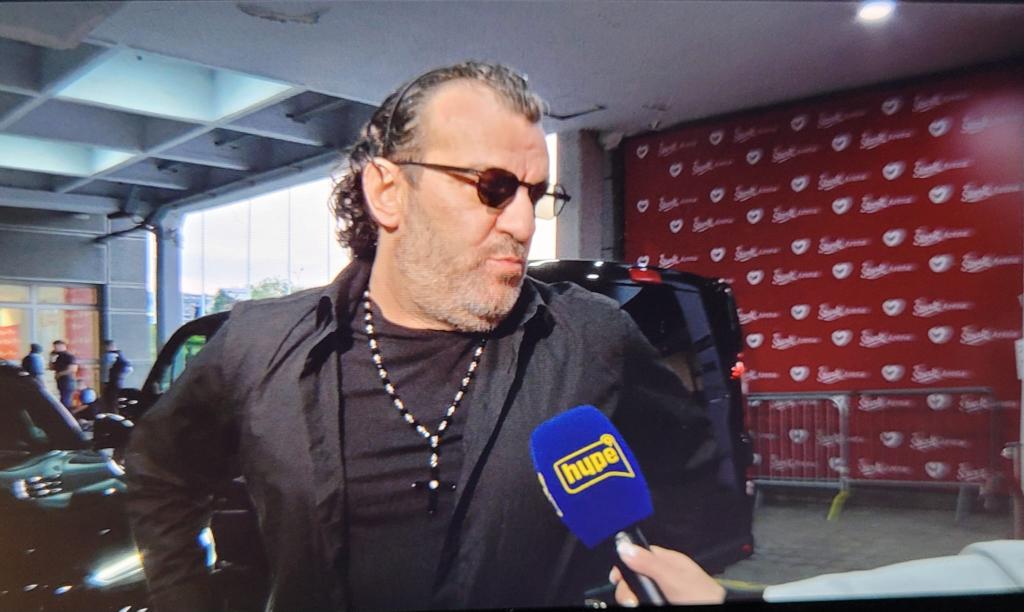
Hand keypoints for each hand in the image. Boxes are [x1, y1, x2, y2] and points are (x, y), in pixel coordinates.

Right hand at [609, 542, 725, 606]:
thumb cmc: (704, 596)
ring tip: (639, 604)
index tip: (616, 577)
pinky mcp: (662, 601)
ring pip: (638, 593)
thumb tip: (625, 547)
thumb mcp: (673, 577)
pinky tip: (647, 605)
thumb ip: (649, 562)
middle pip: (634, 577)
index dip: (624, 565)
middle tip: (632, 599)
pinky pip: (645, 600)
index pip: (638, 555)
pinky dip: (642, 602)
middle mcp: (664, 576)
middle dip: (629, 589)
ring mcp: (664, 592)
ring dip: (634, 599)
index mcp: (668, 561)